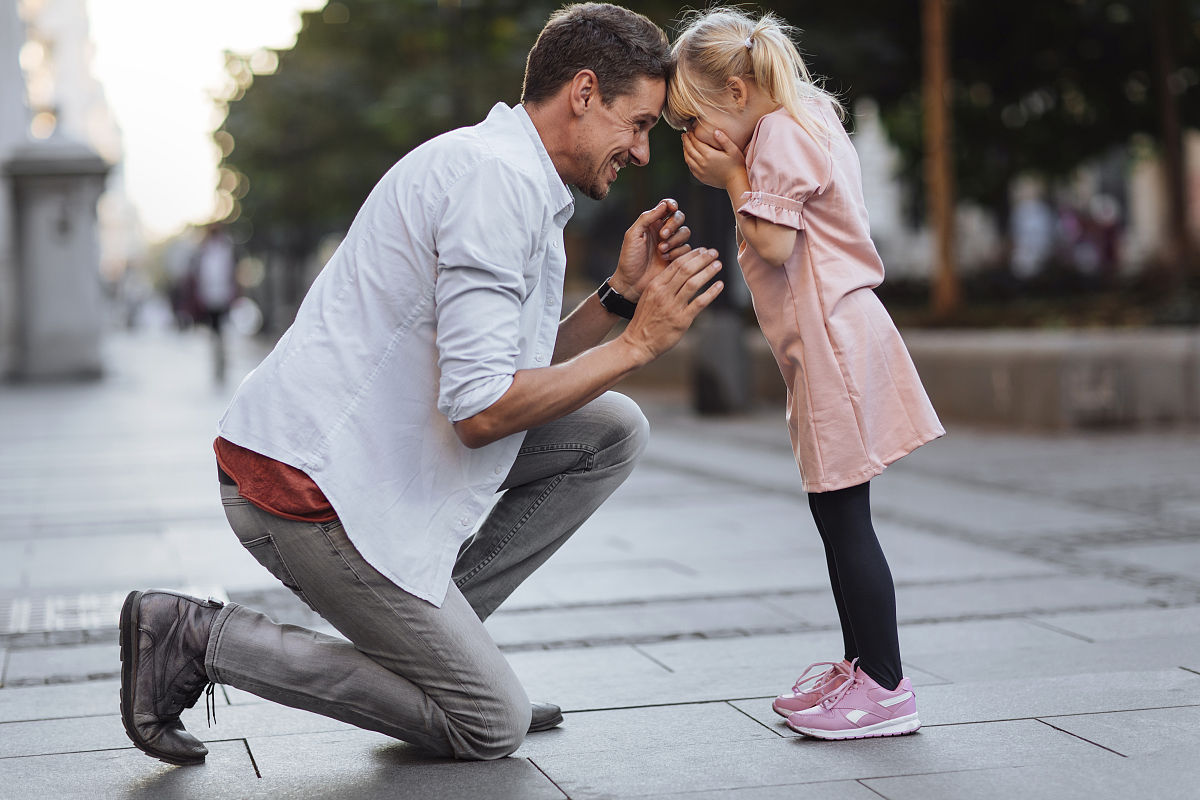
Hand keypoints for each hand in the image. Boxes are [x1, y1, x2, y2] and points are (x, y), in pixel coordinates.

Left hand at [612, 199, 691, 300]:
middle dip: (673, 224)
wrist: (632, 282)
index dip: (672, 205)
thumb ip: (647, 218)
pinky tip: (664, 259)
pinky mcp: (678, 257)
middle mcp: (663, 231)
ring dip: (674, 240)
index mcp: (652, 223)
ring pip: (685, 233)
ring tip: (661, 250)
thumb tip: (663, 205)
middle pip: (679, 218)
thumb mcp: (633, 235)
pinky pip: (687, 248)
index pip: (667, 207)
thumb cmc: (629, 258)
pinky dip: (677, 252)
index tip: (671, 208)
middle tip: (662, 235)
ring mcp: (671, 244)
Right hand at [619, 247, 723, 362]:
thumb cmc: (644, 320)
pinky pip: (699, 303)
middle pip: (686, 270)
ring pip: (693, 283)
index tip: (702, 250)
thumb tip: (681, 273)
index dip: (691, 255)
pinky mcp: (681, 321)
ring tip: (718, 264)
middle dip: (702, 259)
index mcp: (655, 286)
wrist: (637, 343)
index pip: (676, 264)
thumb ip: (663, 285)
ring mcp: (672, 307)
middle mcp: (663, 294)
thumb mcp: (649, 297)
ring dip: (708, 272)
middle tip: (713, 253)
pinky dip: (711, 292)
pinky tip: (719, 285)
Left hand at [682, 129, 745, 190]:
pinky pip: (691, 168)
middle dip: (686, 141)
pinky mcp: (701, 177)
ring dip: (685, 150)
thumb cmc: (736, 165)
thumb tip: (715, 131)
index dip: (691, 136)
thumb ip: (724, 140)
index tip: (690, 130)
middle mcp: (702, 163)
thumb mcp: (733, 150)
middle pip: (690, 150)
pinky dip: (688, 160)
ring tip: (685, 144)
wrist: (735, 181)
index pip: (696, 143)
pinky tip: (689, 156)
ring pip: (688, 159)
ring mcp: (700, 171)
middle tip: (684, 135)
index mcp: (709, 155)